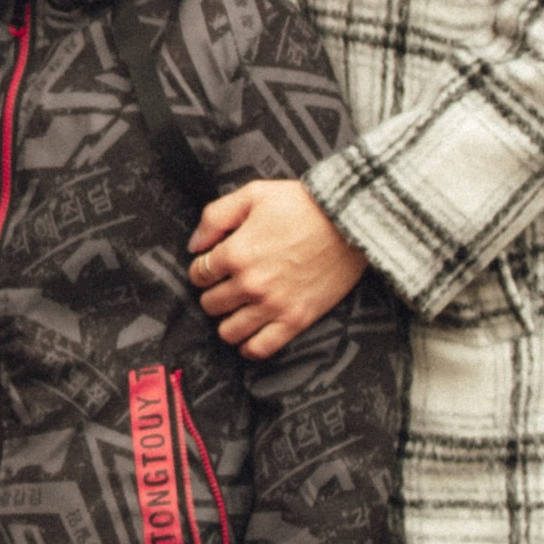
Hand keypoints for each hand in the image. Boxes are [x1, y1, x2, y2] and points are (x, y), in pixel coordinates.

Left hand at [189, 177, 363, 360]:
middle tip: (228, 285)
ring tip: (238, 309)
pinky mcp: (296, 319)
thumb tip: (194, 245)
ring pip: (228, 332)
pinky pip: (260, 348)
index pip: (198, 275)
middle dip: (214, 293)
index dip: (203, 269)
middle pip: (210, 304)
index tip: (215, 266)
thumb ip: (215, 217)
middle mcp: (250, 284)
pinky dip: (249, 346)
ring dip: (228, 321)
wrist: (349, 221)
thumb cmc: (302, 204)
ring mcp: (273, 305)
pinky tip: (250, 334)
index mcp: (236, 253)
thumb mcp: (253, 194)